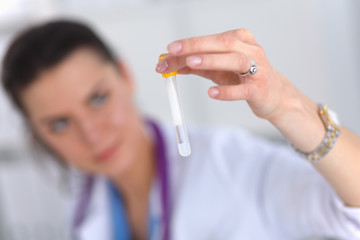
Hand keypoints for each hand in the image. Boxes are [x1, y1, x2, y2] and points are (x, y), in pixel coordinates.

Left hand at [155, 29, 293, 119]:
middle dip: (196, 46)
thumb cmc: (245, 79)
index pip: (210, 40)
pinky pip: (243, 89)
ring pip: (235, 60)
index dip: (188, 45)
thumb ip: (197, 66)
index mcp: (239, 40)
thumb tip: (171, 63)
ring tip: (191, 63)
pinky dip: (227, 91)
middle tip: (174, 51)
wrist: (273, 96)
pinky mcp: (259, 90)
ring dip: (211, 60)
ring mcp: (257, 69)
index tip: (168, 51)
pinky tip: (212, 92)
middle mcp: (249, 50)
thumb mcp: (219, 69)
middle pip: (222, 43)